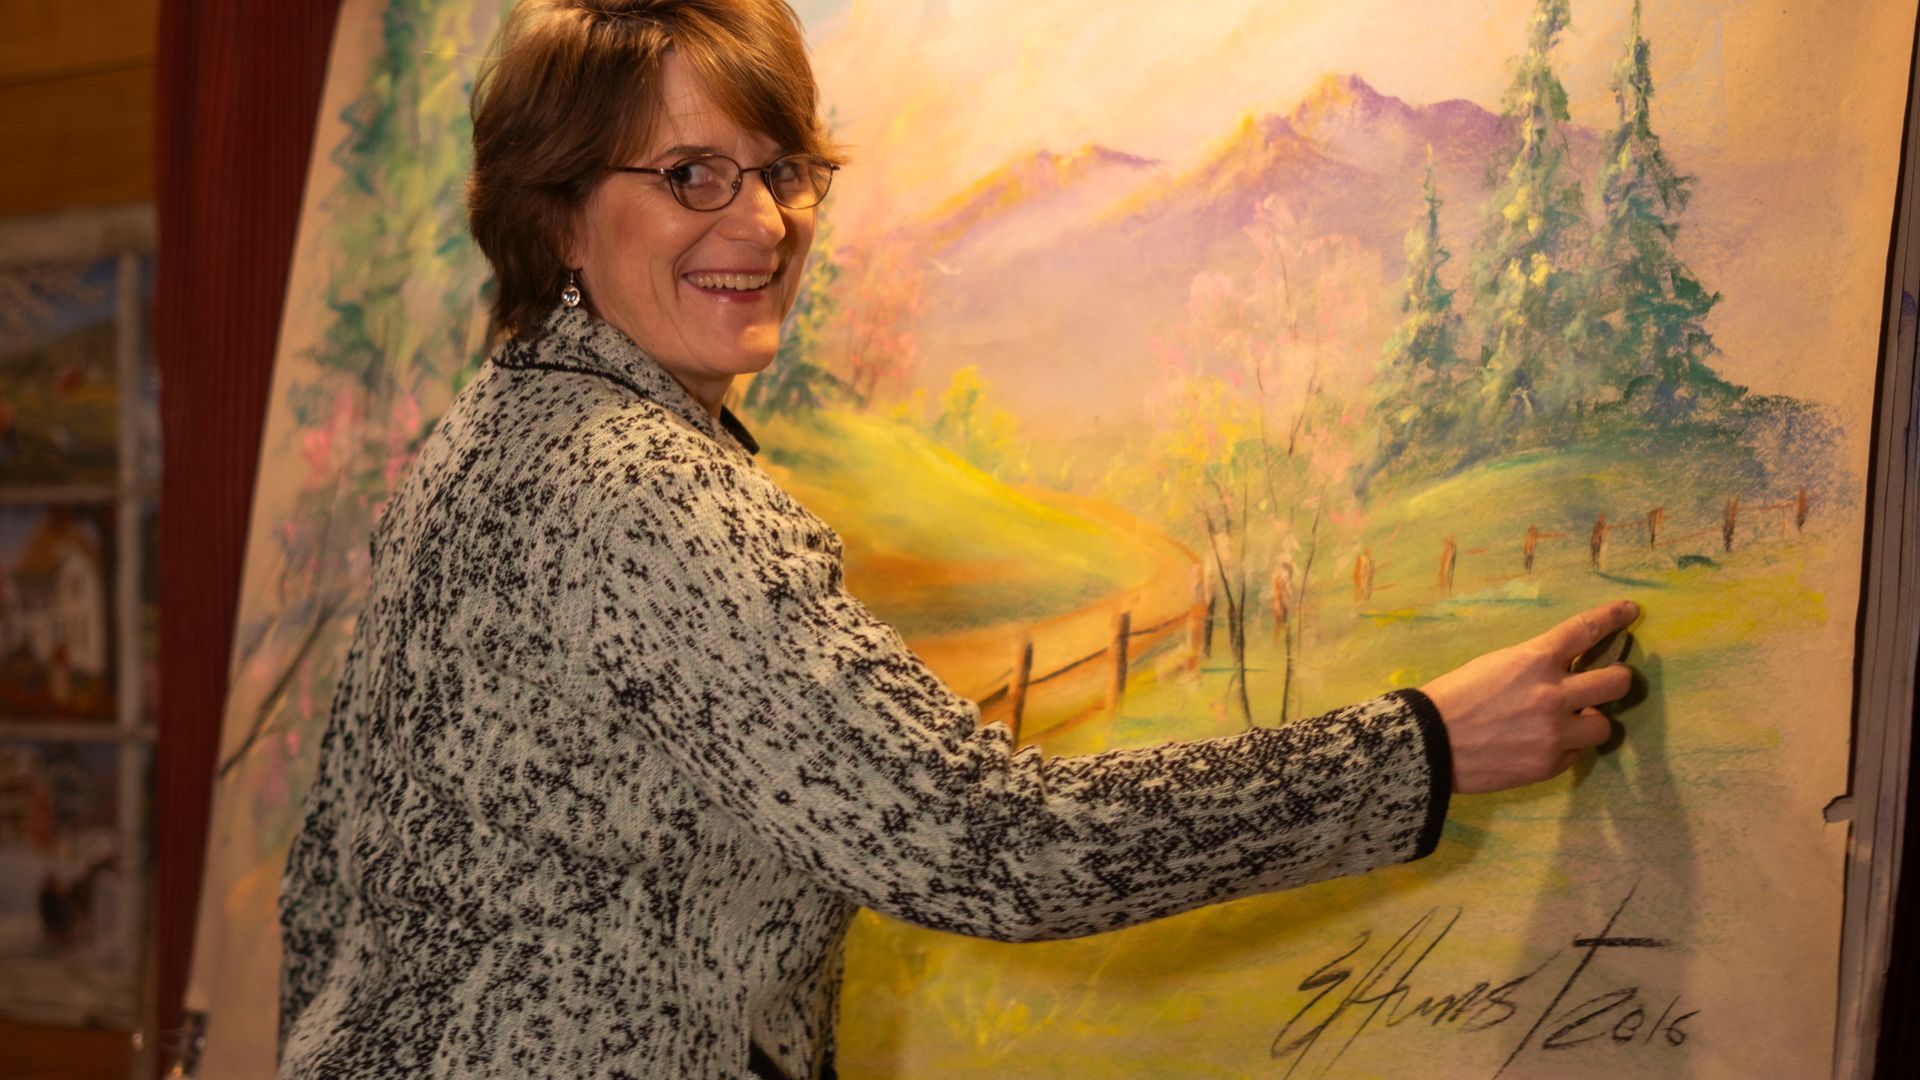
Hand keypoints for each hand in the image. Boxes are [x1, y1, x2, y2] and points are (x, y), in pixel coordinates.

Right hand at [1420, 600, 1638, 794]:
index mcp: (1534, 659)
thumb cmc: (1454, 697)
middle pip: (1616, 681)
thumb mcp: (1494, 664)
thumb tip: (1567, 673)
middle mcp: (1553, 694)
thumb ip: (1535, 666)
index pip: (1585, 629)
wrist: (1427, 744)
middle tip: (1607, 683)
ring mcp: (1555, 732)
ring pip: (1604, 725)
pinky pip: (1576, 754)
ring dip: (1590, 721)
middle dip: (1618, 679)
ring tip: (1570, 724)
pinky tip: (1539, 745)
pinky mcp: (1550, 764)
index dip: (1612, 617)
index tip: (1630, 611)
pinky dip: (1564, 748)